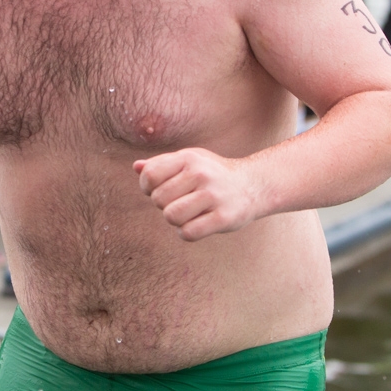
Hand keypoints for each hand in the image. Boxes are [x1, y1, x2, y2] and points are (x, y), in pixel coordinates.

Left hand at [134, 148, 262, 241]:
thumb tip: (137, 167)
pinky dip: (187, 232)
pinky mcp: (224, 218)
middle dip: (164, 205)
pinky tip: (198, 224)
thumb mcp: (190, 161)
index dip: (148, 188)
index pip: (150, 175)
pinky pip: (188, 233)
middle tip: (181, 202)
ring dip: (176, 220)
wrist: (253, 186)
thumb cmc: (213, 174)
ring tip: (189, 213)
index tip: (160, 190)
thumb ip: (161, 164)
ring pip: (171, 216)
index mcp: (189, 158)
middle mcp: (201, 174)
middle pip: (159, 199)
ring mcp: (214, 196)